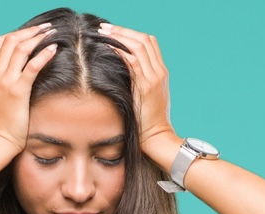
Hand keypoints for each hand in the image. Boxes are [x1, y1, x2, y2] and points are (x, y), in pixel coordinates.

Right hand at [0, 24, 57, 154]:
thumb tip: (1, 80)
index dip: (15, 34)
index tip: (30, 33)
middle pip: (10, 40)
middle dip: (29, 31)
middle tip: (44, 28)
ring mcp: (4, 81)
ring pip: (20, 48)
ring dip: (37, 38)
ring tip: (51, 33)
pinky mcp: (17, 91)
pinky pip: (32, 66)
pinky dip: (43, 54)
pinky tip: (54, 49)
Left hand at [99, 24, 176, 151]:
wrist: (156, 136)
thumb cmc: (148, 120)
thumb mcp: (148, 96)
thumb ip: (141, 81)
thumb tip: (122, 71)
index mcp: (161, 72)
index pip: (150, 42)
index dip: (132, 33)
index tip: (115, 31)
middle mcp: (159, 72)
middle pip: (145, 40)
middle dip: (123, 30)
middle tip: (104, 28)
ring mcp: (154, 78)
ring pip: (139, 46)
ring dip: (119, 37)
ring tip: (103, 33)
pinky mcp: (146, 87)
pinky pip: (133, 62)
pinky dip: (120, 51)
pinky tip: (108, 48)